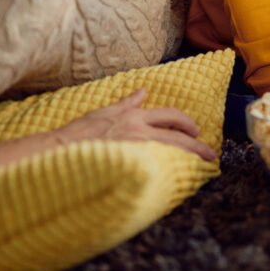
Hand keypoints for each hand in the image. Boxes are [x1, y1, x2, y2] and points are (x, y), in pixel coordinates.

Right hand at [0, 88, 216, 166]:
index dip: (186, 123)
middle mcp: (139, 132)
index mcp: (134, 117)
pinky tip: (180, 179)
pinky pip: (157, 169)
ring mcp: (135, 150)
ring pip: (172, 153)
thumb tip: (142, 91)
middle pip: (178, 137)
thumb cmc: (79, 133)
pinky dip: (170, 172)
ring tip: (204, 166)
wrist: (59, 152)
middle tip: (210, 154)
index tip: (196, 131)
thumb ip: (127, 103)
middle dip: (197, 145)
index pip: (170, 116)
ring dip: (190, 159)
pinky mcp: (129, 166)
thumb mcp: (104, 111)